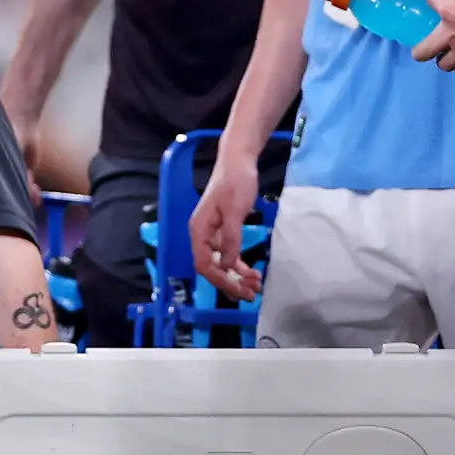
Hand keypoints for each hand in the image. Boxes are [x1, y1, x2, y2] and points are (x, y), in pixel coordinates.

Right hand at [188, 157, 263, 300]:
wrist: (237, 161)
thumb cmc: (236, 182)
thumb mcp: (235, 209)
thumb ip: (231, 238)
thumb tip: (229, 264)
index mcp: (199, 230)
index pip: (204, 264)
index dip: (221, 280)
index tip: (240, 289)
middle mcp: (202, 235)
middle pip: (211, 268)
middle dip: (230, 283)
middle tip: (251, 293)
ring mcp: (211, 234)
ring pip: (220, 264)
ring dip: (236, 277)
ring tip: (255, 286)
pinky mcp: (222, 231)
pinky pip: (227, 255)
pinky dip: (239, 266)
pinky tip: (252, 272)